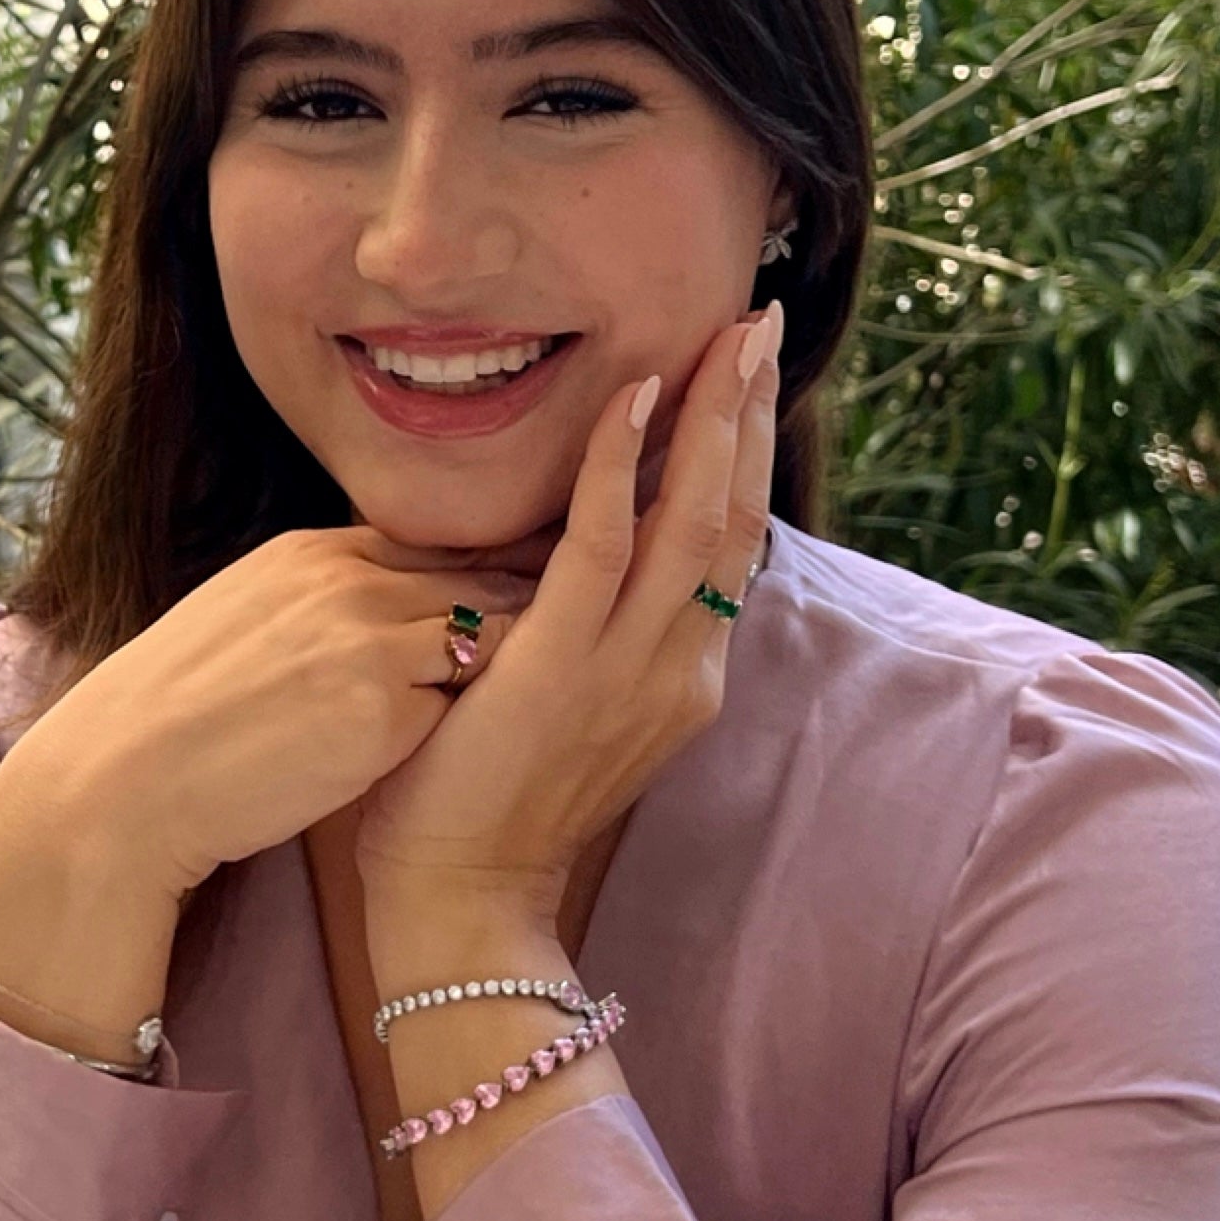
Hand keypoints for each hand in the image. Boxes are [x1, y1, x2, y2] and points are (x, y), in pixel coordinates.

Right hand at [3, 528, 531, 903]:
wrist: (125, 782)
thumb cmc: (176, 722)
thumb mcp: (243, 622)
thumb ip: (315, 603)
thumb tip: (371, 610)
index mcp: (309, 553)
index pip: (431, 543)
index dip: (491, 566)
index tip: (543, 582)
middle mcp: (346, 580)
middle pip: (478, 574)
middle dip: (536, 599)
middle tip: (593, 624)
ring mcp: (369, 640)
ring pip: (488, 633)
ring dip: (520, 665)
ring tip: (564, 692)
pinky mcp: (384, 710)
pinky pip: (466, 705)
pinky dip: (483, 723)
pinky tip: (504, 746)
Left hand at [356, 303, 780, 953]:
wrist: (462, 900)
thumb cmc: (489, 806)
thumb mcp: (567, 707)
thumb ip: (592, 634)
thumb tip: (576, 552)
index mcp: (682, 677)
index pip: (730, 542)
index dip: (744, 453)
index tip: (746, 372)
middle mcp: (679, 668)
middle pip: (737, 514)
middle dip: (750, 412)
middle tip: (757, 320)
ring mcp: (629, 668)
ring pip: (694, 517)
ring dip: (712, 416)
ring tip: (724, 334)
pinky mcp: (562, 664)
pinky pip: (602, 542)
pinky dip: (618, 463)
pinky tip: (631, 395)